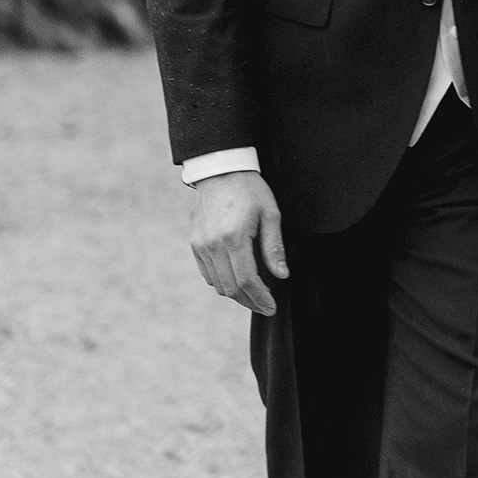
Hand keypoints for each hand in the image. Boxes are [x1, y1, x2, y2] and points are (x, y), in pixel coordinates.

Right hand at [190, 170, 288, 313]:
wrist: (220, 171)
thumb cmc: (250, 190)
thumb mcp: (270, 214)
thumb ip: (274, 247)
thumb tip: (282, 275)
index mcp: (234, 237)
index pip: (247, 280)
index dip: (260, 298)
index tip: (271, 306)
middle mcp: (213, 245)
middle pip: (231, 288)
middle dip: (250, 302)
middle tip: (265, 306)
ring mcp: (201, 245)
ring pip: (217, 284)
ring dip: (236, 295)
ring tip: (254, 295)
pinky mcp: (195, 244)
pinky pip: (207, 274)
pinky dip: (222, 283)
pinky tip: (237, 281)